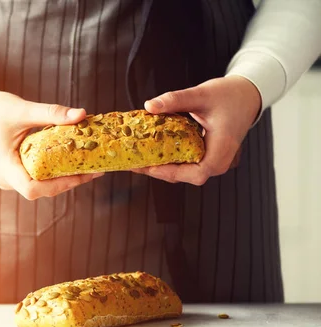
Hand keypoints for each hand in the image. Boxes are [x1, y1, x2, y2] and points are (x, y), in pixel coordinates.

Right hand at [0, 88, 102, 199]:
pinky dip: (52, 173)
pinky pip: (35, 179)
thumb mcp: (22, 109)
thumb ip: (51, 113)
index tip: (82, 173)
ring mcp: (7, 179)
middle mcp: (4, 178)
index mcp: (3, 166)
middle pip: (41, 190)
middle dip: (68, 181)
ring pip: (39, 186)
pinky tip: (70, 162)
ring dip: (62, 178)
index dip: (60, 184)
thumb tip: (83, 114)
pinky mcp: (11, 174)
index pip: (33, 188)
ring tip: (88, 167)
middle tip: (94, 170)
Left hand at [132, 75, 261, 185]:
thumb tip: (149, 106)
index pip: (197, 173)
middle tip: (134, 164)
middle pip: (187, 176)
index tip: (151, 166)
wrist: (247, 95)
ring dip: (162, 167)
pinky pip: (186, 164)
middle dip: (160, 171)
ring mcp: (213, 161)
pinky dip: (169, 160)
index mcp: (222, 149)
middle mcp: (219, 161)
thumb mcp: (201, 94)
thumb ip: (176, 99)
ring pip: (185, 172)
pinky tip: (152, 152)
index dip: (172, 172)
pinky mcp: (207, 157)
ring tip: (138, 160)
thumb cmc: (229, 94)